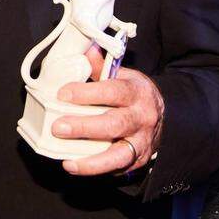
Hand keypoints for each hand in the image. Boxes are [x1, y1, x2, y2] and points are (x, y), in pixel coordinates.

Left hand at [52, 48, 163, 174]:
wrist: (161, 115)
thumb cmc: (133, 93)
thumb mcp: (123, 75)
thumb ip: (101, 67)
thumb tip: (83, 49)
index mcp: (137, 91)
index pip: (112, 91)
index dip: (86, 93)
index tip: (62, 94)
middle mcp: (142, 117)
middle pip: (114, 124)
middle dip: (84, 127)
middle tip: (57, 127)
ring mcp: (142, 141)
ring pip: (119, 154)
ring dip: (92, 161)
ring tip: (68, 162)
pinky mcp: (138, 160)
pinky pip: (118, 168)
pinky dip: (97, 169)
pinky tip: (76, 166)